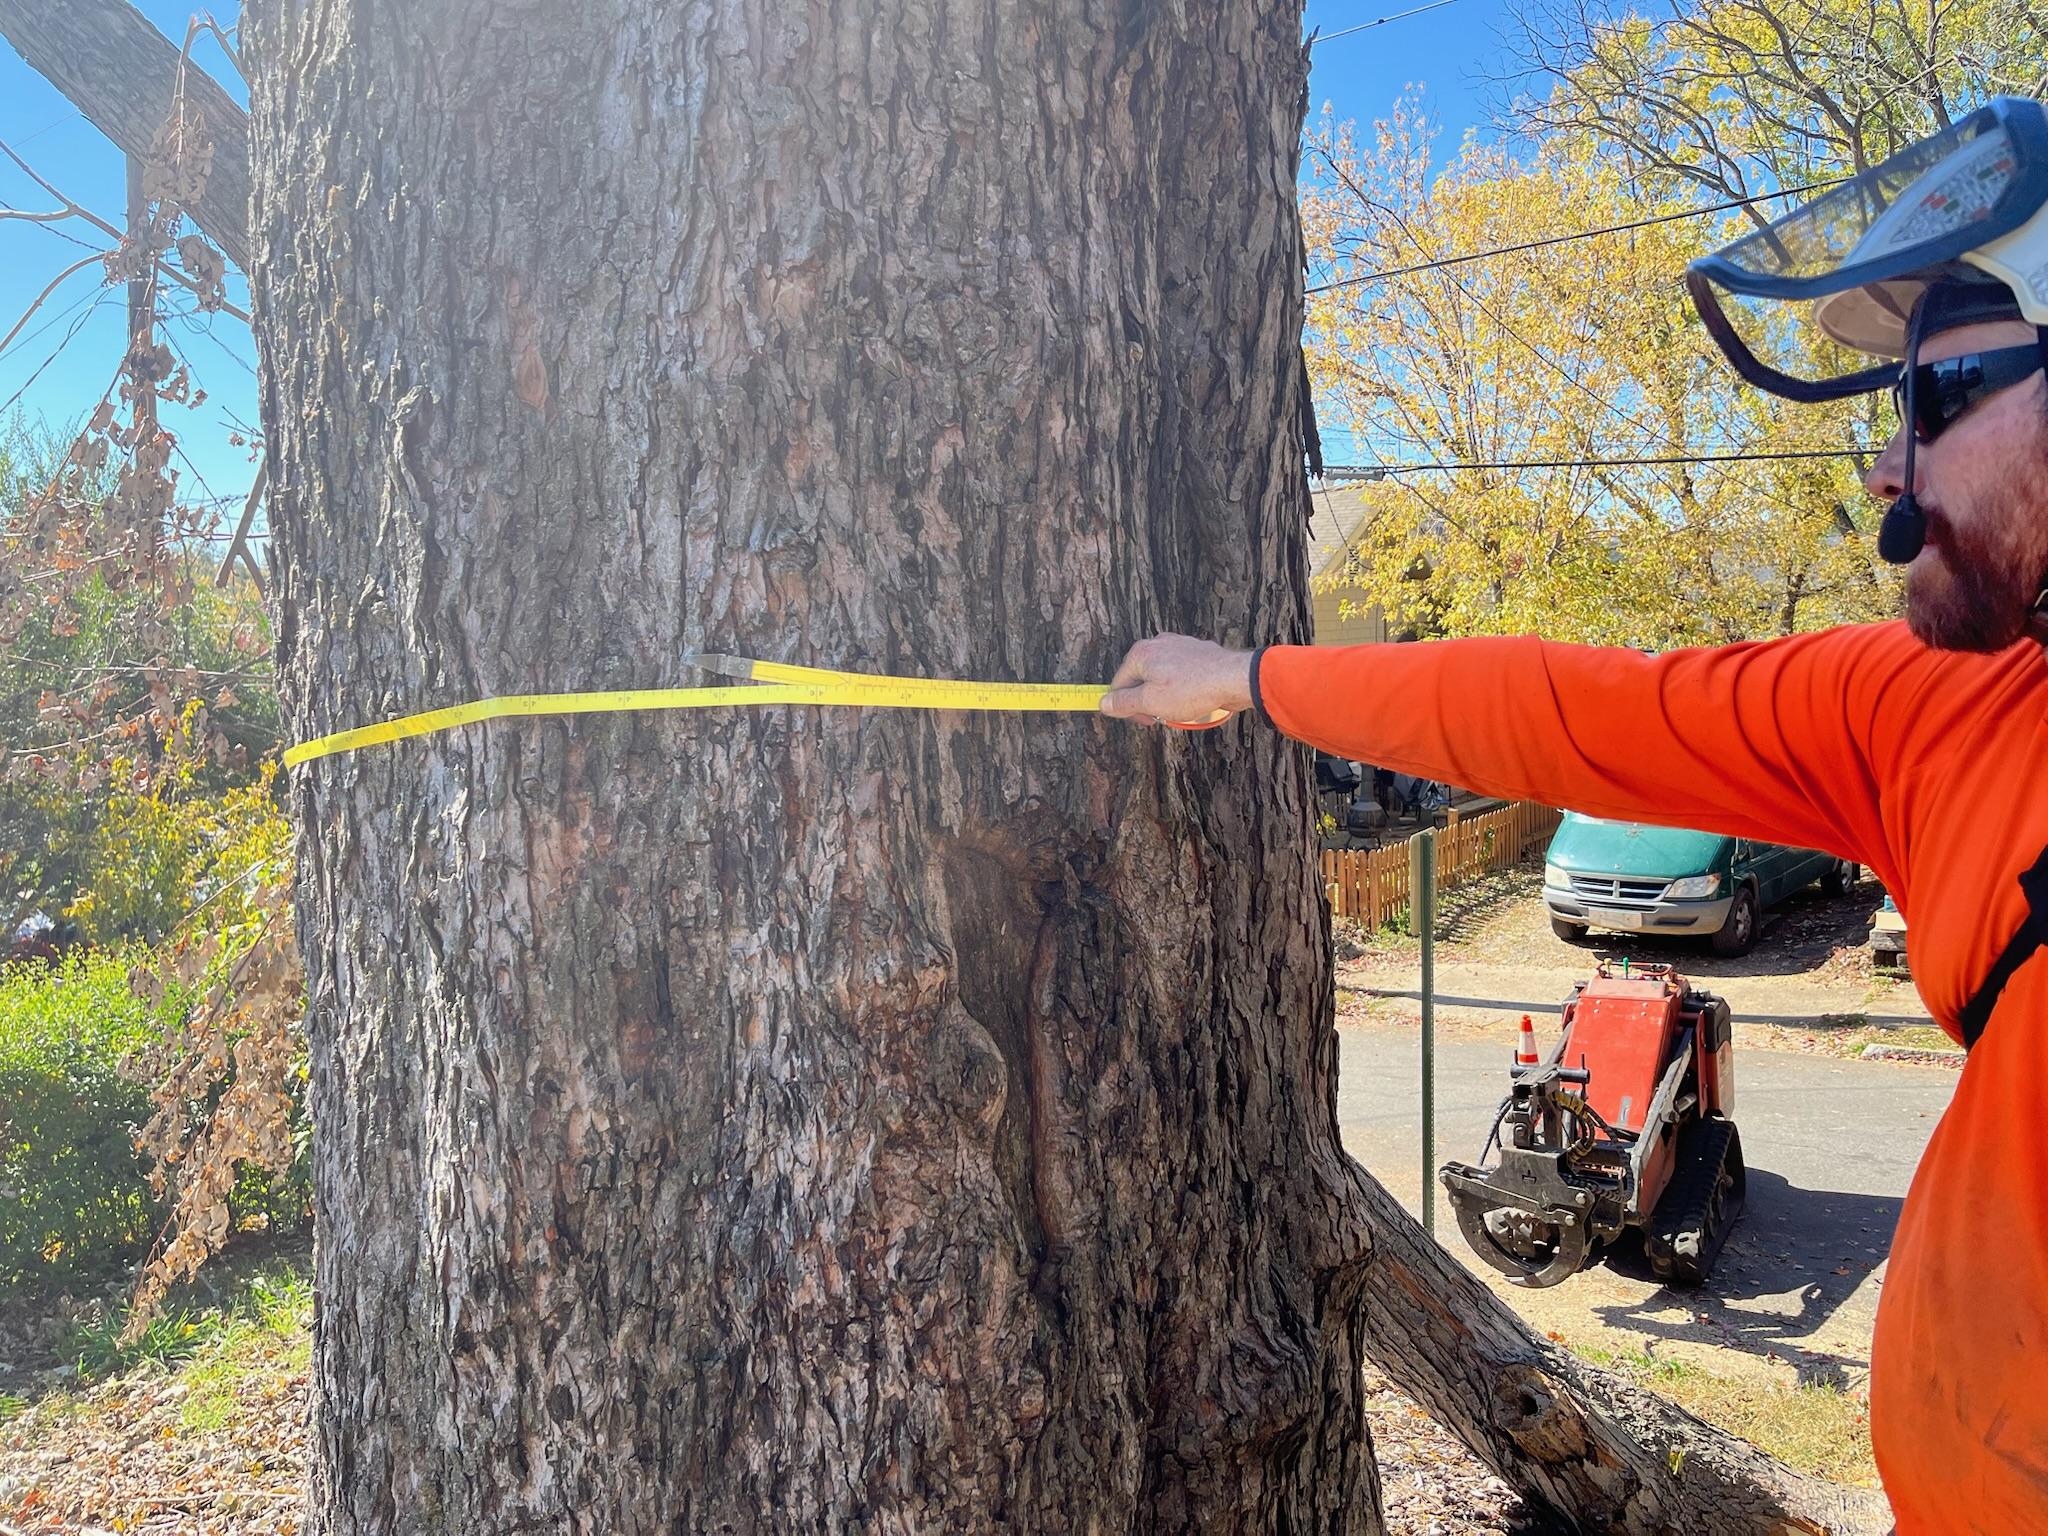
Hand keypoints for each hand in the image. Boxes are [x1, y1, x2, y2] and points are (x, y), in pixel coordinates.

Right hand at [1099, 635, 1254, 726]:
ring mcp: (1178, 645)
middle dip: (1147, 700)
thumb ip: (1124, 703)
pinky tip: (1193, 698)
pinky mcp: (1195, 651)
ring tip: (1180, 709)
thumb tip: (1104, 702)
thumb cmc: (1193, 689)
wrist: (1233, 678)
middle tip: (1161, 716)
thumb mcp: (1151, 702)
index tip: (1143, 719)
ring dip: (1165, 695)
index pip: (1119, 684)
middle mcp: (1157, 644)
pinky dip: (1181, 687)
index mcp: (1140, 654)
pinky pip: (1179, 672)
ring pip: (1160, 676)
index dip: (1127, 707)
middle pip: (1139, 678)